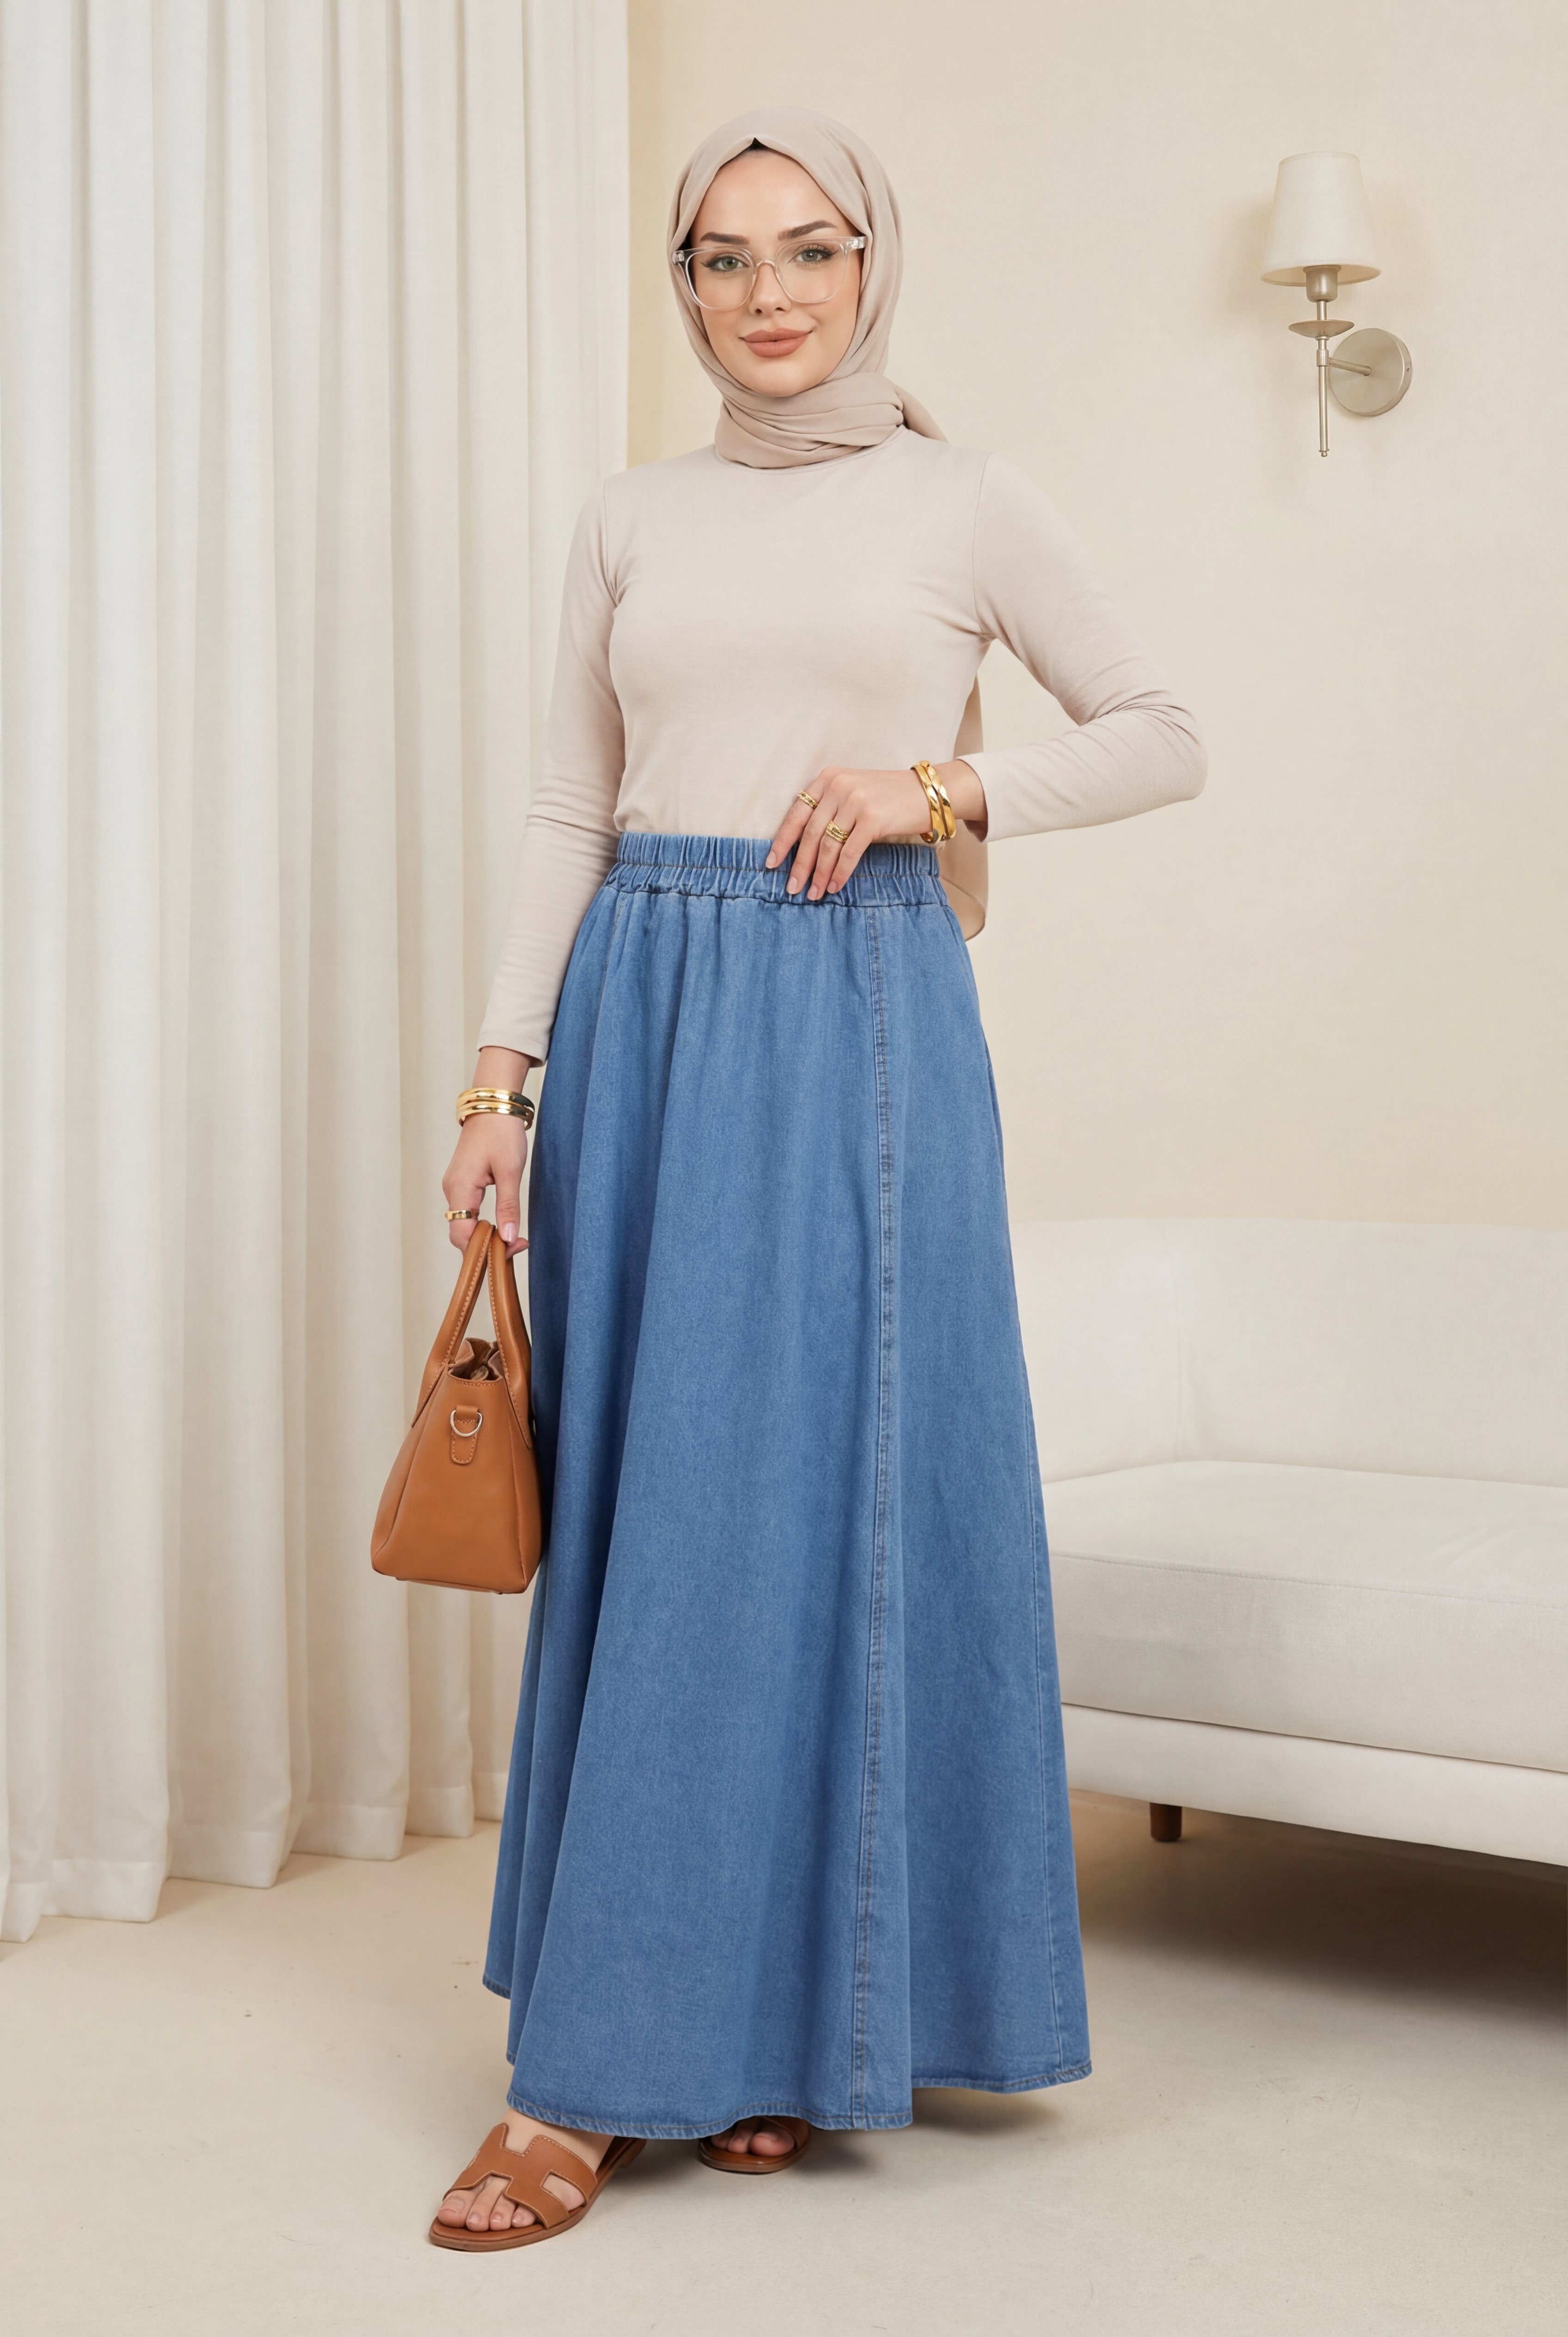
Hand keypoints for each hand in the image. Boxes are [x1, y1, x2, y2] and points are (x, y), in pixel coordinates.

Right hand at [443, 1116, 528, 1256]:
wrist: (493, 1105)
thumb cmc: (502, 1133)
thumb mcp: (510, 1171)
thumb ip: (508, 1206)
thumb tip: (507, 1238)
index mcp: (459, 1188)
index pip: (462, 1235)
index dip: (483, 1249)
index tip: (511, 1249)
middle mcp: (452, 1190)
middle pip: (461, 1233)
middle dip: (485, 1246)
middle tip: (516, 1245)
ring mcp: (455, 1186)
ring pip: (464, 1223)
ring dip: (484, 1235)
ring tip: (511, 1239)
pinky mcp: (462, 1182)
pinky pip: (467, 1212)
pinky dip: (481, 1223)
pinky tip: (499, 1225)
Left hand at [767, 761, 986, 899]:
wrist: (928, 792)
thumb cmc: (889, 797)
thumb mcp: (853, 791)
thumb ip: (829, 807)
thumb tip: (804, 846)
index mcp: (828, 778)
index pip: (797, 813)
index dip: (783, 841)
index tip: (771, 863)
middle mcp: (838, 786)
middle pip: (810, 833)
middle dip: (799, 864)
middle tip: (792, 888)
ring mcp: (855, 801)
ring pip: (828, 846)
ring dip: (819, 873)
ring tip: (813, 893)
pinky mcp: (873, 818)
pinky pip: (849, 853)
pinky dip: (840, 873)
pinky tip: (835, 886)